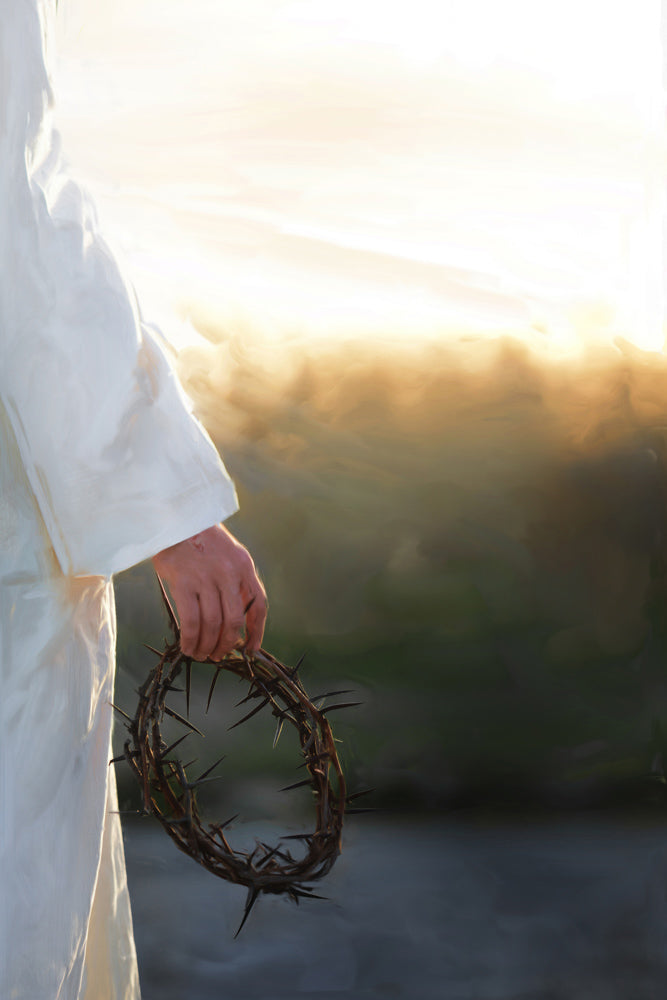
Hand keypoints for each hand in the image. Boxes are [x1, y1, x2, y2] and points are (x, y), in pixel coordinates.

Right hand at [151, 523, 266, 659]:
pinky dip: (191, 640)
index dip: (256, 631)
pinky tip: (188, 647)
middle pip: (234, 620)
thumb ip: (236, 580)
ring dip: (208, 646)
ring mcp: (206, 578)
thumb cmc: (200, 540)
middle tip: (219, 655)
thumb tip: (237, 618)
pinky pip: (191, 621)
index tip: (250, 648)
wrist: (174, 520)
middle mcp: (228, 573)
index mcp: (244, 566)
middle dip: (227, 644)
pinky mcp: (183, 583)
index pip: (258, 604)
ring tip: (202, 655)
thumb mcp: (229, 553)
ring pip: (213, 624)